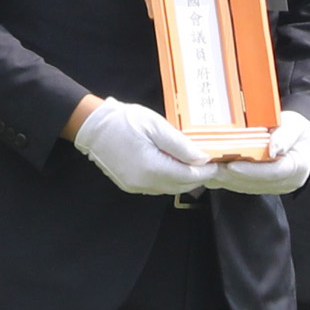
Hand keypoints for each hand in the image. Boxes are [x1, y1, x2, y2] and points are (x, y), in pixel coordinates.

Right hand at [73, 98, 215, 196]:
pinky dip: (168, 179)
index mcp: (153, 168)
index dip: (206, 171)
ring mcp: (136, 186)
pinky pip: (156, 187)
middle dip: (198, 177)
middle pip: (181, 186)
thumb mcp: (156, 126)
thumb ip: (181, 145)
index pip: (190, 177)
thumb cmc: (124, 121)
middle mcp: (145, 183)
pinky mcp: (129, 185)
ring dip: (183, 179)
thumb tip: (202, 158)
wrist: (91, 126)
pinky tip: (171, 165)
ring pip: (169, 188)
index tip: (217, 163)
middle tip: (209, 164)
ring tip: (192, 164)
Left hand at [210, 110, 309, 194]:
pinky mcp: (263, 186)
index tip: (231, 165)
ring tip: (207, 169)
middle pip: (255, 182)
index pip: (273, 172)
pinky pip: (242, 185)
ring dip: (225, 179)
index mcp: (298, 167)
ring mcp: (274, 186)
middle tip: (210, 167)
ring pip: (246, 186)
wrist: (301, 138)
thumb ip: (285, 135)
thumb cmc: (298, 129)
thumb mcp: (295, 125)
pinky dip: (226, 178)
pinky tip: (211, 172)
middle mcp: (286, 182)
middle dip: (231, 175)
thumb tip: (273, 148)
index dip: (251, 170)